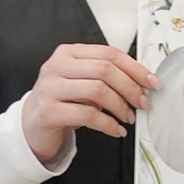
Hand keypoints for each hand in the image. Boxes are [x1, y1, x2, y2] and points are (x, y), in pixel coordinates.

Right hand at [22, 42, 155, 164]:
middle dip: (131, 88)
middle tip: (143, 103)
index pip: (109, 53)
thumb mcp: (82, 83)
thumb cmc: (63, 102)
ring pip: (98, 90)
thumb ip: (106, 77)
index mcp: (68, 53)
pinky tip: (116, 130)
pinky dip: (108, 124)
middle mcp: (57, 66)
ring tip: (128, 118)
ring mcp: (50, 87)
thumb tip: (142, 83)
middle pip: (105, 70)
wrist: (31, 126)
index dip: (135, 68)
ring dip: (120, 106)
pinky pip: (88, 115)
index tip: (152, 82)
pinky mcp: (49, 111)